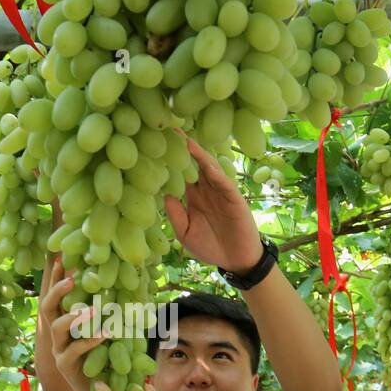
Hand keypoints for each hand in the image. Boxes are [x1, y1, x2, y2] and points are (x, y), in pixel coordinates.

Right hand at [38, 255, 106, 390]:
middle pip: (47, 307)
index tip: (62, 257)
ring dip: (75, 316)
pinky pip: (73, 350)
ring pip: (57, 327)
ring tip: (94, 309)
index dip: (56, 277)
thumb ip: (109, 313)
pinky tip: (105, 334)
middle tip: (72, 279)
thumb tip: (125, 285)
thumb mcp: (109, 330)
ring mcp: (59, 350)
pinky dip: (89, 340)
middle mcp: (57, 334)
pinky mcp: (65, 366)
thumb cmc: (108, 359)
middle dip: (57, 290)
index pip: (56, 295)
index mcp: (65, 322)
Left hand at [164, 132, 262, 273]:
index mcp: (193, 196)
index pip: (180, 173)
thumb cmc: (210, 246)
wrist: (235, 260)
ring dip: (199, 155)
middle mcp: (207, 189)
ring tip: (186, 141)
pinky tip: (208, 166)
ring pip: (209, 169)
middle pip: (194, 164)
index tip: (155, 144)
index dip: (170, 160)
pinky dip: (217, 175)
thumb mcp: (185, 233)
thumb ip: (175, 215)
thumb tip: (163, 194)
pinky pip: (225, 184)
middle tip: (169, 129)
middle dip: (183, 148)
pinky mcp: (234, 200)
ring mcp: (221, 192)